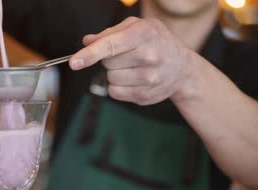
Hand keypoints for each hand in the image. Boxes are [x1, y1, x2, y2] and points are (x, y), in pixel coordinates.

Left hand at [69, 17, 194, 105]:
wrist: (182, 68)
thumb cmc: (156, 42)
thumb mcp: (137, 27)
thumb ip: (110, 33)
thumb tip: (87, 42)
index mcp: (145, 34)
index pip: (111, 45)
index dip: (90, 54)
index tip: (74, 62)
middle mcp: (150, 56)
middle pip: (107, 63)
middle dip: (110, 59)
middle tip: (127, 55)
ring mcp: (149, 78)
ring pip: (111, 79)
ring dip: (114, 73)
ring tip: (132, 67)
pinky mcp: (145, 96)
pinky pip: (115, 93)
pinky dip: (118, 86)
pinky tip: (132, 80)